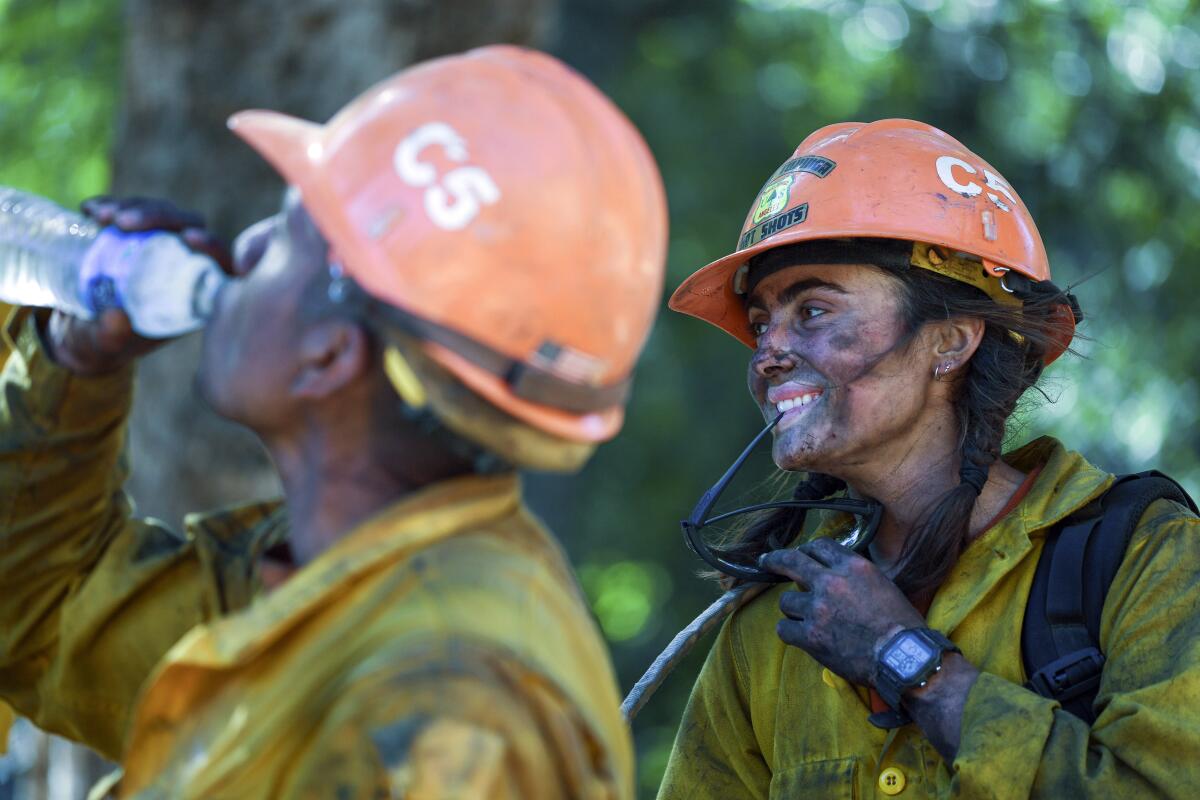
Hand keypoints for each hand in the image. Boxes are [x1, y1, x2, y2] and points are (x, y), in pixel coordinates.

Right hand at [41, 196, 235, 374]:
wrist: (78, 330)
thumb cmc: (103, 343)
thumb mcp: (105, 345)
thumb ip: (111, 336)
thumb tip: (117, 317)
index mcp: (192, 296)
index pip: (220, 265)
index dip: (213, 248)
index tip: (189, 237)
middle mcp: (182, 266)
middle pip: (190, 227)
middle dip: (160, 216)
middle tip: (122, 222)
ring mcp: (160, 246)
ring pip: (163, 213)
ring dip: (135, 207)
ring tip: (100, 215)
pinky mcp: (134, 234)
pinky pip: (132, 211)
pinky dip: (113, 205)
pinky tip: (90, 210)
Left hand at [759, 538, 926, 686]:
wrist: (903, 658)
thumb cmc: (900, 624)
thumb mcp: (883, 584)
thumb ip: (855, 575)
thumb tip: (833, 570)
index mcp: (853, 567)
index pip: (819, 546)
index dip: (807, 550)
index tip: (800, 554)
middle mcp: (831, 583)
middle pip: (791, 562)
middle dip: (775, 560)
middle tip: (767, 562)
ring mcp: (818, 609)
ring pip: (786, 601)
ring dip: (793, 609)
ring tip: (807, 619)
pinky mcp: (810, 636)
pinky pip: (783, 629)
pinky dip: (790, 632)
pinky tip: (799, 636)